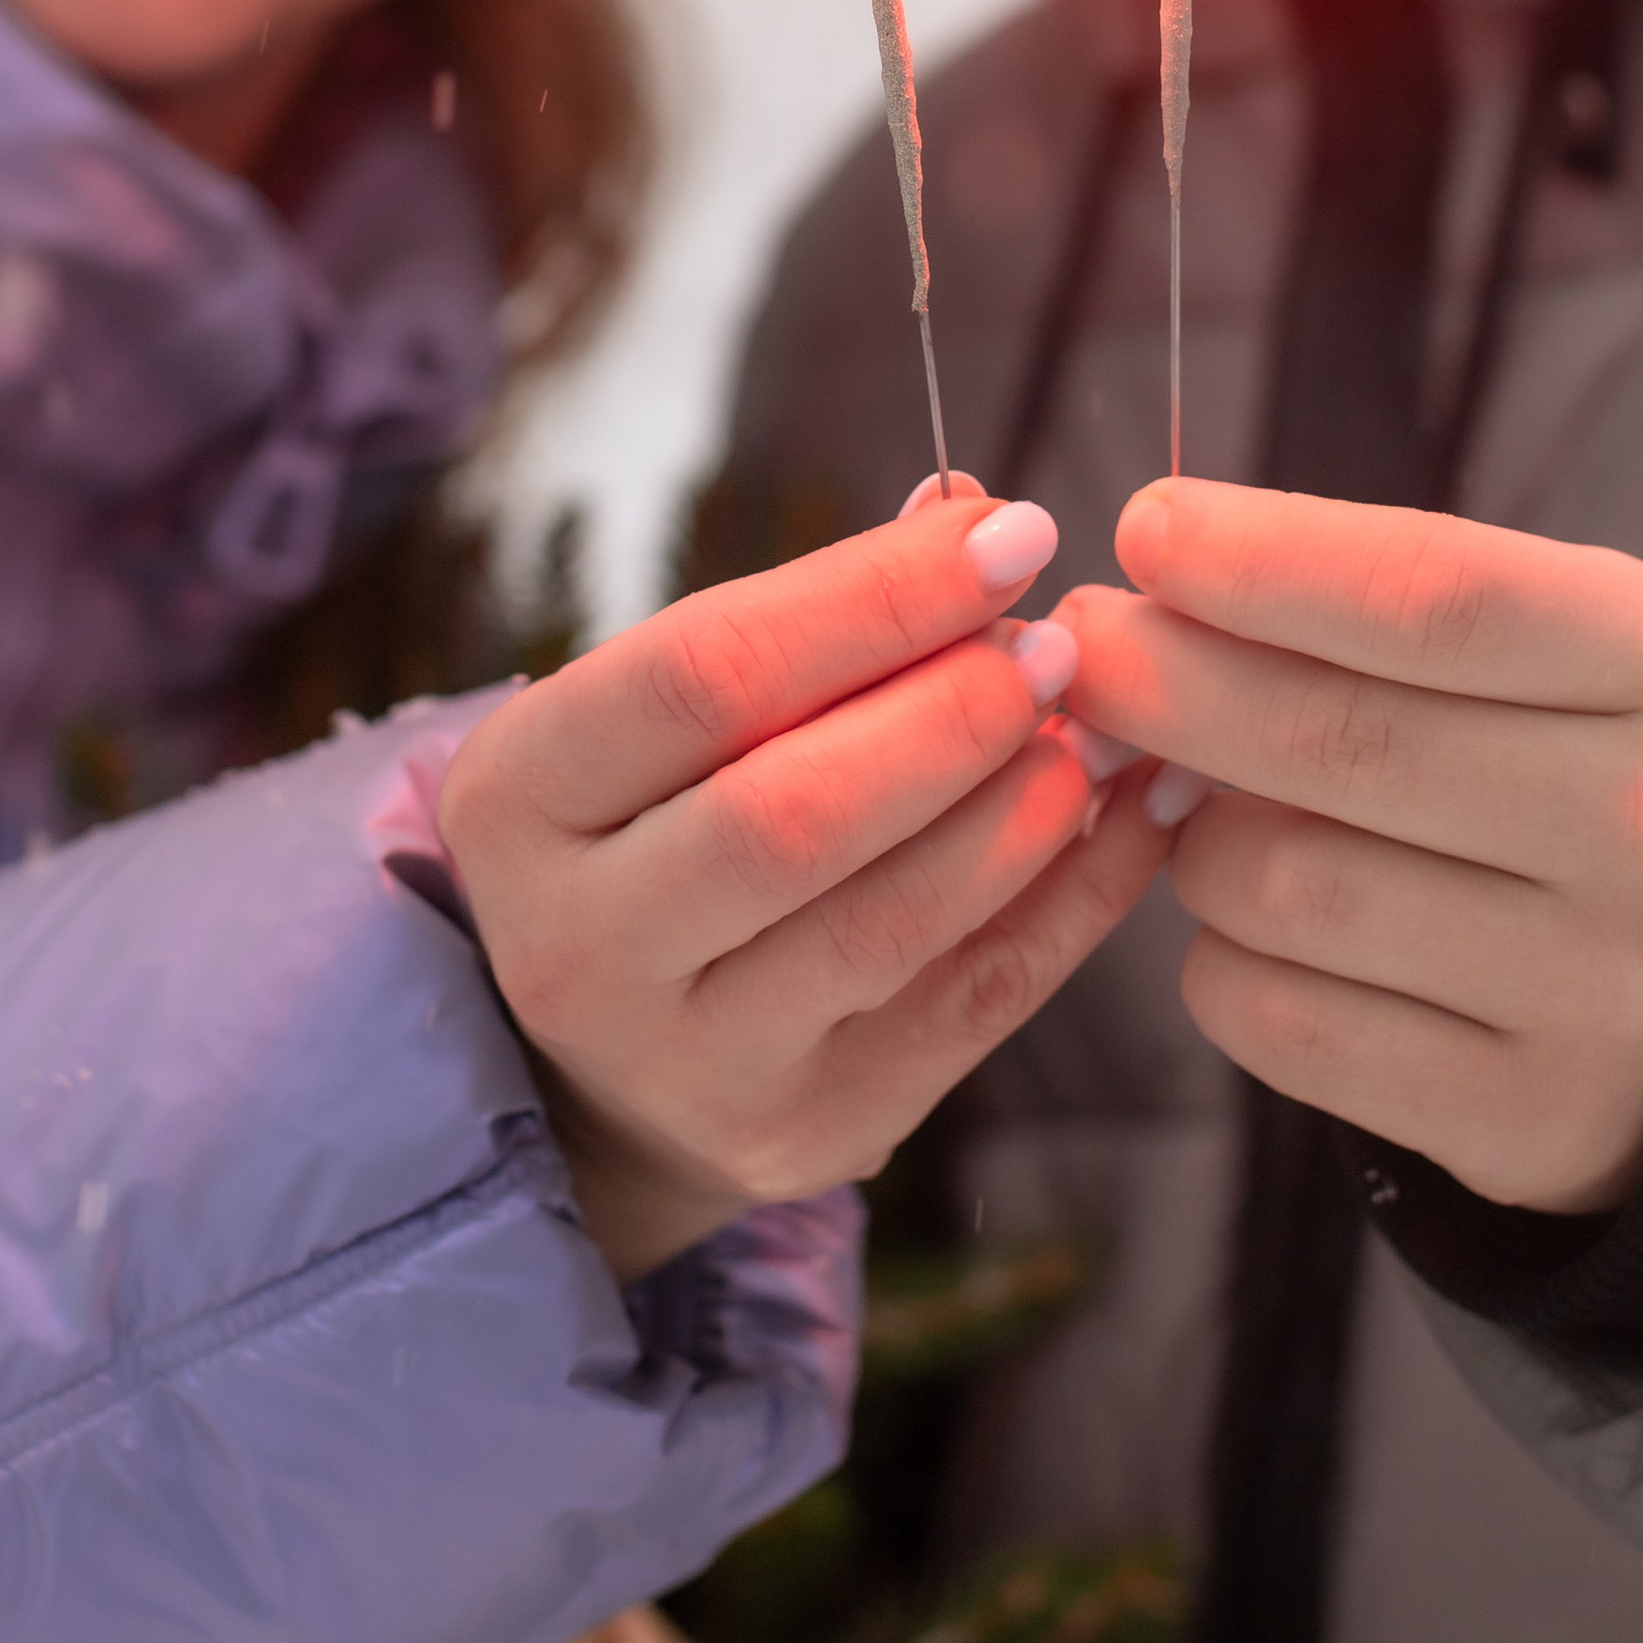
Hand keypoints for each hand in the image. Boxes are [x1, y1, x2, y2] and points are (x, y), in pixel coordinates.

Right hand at [438, 490, 1168, 1278]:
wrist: (611, 1064)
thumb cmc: (659, 820)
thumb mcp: (668, 711)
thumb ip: (803, 616)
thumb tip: (965, 510)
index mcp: (517, 797)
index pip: (701, 674)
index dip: (871, 596)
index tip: (1006, 530)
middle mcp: (579, 945)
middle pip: (787, 815)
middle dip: (950, 712)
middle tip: (1055, 643)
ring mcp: (691, 1063)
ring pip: (886, 924)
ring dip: (1018, 808)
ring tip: (1088, 726)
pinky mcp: (809, 1132)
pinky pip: (971, 1005)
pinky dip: (1072, 897)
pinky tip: (1125, 811)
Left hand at [1057, 483, 1642, 1213]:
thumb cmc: (1575, 755)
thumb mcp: (1542, 638)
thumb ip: (1373, 599)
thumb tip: (1150, 587)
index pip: (1433, 595)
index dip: (1263, 559)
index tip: (1145, 528)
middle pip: (1335, 739)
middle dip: (1167, 680)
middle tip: (1085, 652)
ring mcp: (1599, 992)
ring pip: (1280, 885)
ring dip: (1195, 833)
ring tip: (1203, 802)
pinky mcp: (1525, 1121)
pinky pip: (1279, 1019)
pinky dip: (1221, 961)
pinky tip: (1253, 923)